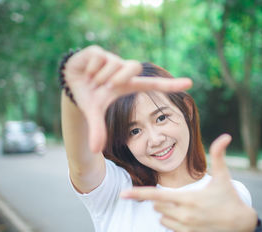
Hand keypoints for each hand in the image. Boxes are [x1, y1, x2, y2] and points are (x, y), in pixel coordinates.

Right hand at [63, 45, 191, 152]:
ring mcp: (112, 59)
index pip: (153, 84)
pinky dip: (89, 68)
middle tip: (103, 86)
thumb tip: (95, 150)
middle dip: (117, 78)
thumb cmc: (90, 97)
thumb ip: (98, 130)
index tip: (190, 84)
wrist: (71, 83)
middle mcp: (123, 70)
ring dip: (99, 76)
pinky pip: (99, 57)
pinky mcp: (98, 50)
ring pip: (113, 64)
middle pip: (133, 66)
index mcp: (128, 85)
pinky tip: (85, 70)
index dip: (171, 84)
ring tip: (91, 80)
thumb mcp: (95, 113)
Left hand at [120, 134, 257, 231]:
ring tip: (190, 210)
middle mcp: (184, 217)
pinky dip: (179, 226)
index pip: (156, 195)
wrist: (242, 226)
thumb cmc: (230, 198)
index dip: (138, 194)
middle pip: (158, 207)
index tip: (122, 194)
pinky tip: (196, 222)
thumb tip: (225, 136)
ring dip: (170, 214)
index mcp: (188, 199)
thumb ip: (219, 155)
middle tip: (183, 198)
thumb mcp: (224, 176)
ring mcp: (186, 231)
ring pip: (163, 220)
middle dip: (164, 200)